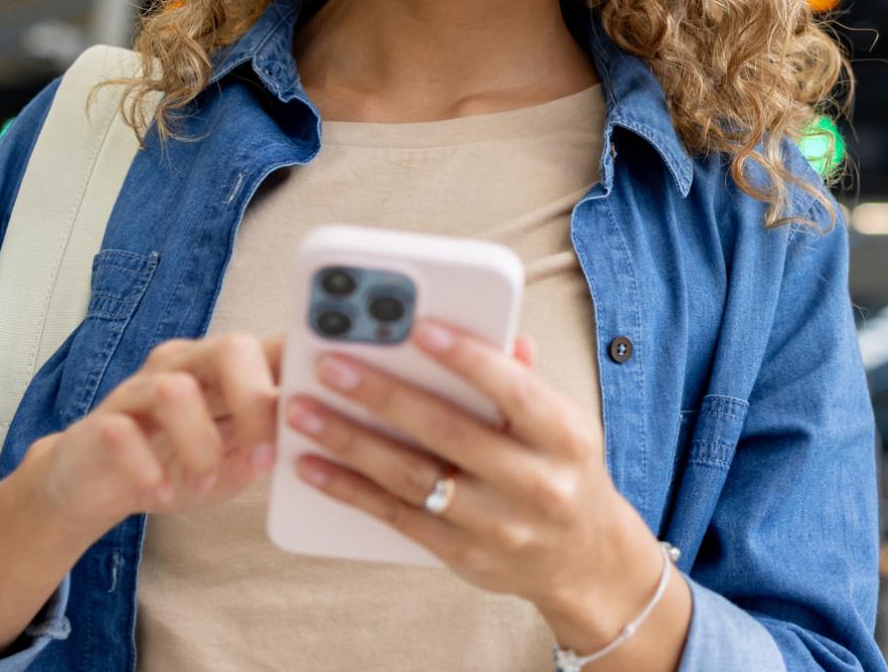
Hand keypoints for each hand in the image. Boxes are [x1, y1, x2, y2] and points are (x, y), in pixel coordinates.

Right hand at [22, 331, 282, 540]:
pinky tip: (161, 494)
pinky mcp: (101, 423)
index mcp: (225, 370)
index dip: (303, 358)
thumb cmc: (176, 465)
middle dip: (254, 402)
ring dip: (200, 448)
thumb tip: (299, 444)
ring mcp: (139, 390)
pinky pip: (123, 433)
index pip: (271, 345)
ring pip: (175, 391)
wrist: (95, 484)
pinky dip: (147, 469)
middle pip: (229, 349)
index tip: (328, 390)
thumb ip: (266, 447)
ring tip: (204, 487)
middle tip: (263, 457)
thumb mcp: (233, 460)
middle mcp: (184, 366)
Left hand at [284, 321, 664, 636]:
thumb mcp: (564, 421)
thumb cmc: (564, 469)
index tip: (418, 327)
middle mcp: (534, 483)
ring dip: (350, 441)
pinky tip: (312, 466)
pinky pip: (397, 517)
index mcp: (563, 436)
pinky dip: (350, 490)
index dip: (467, 357)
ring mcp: (496, 524)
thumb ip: (524, 379)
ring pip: (412, 477)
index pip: (513, 390)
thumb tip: (498, 334)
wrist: (585, 559)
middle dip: (383, 394)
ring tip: (303, 411)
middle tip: (331, 365)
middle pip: (447, 432)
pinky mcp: (462, 555)